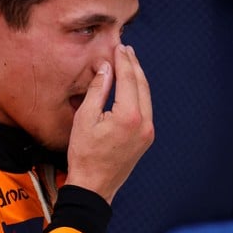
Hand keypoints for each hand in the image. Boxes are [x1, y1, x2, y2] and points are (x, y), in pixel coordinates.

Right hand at [66, 44, 153, 202]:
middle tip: (125, 49)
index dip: (123, 60)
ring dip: (138, 78)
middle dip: (133, 65)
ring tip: (129, 62)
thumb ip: (98, 89)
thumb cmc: (84, 154)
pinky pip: (145, 108)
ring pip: (146, 96)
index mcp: (129, 116)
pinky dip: (139, 93)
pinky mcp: (146, 138)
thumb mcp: (85, 118)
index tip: (118, 46)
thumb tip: (106, 67)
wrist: (94, 186)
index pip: (128, 79)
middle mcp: (144, 123)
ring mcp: (148, 132)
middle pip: (141, 85)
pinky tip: (131, 85)